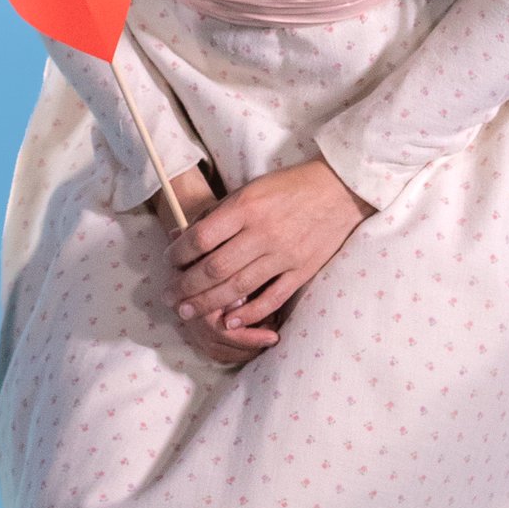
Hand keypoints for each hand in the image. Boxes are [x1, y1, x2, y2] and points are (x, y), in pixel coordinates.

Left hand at [165, 156, 366, 356]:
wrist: (339, 189)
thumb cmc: (290, 186)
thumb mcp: (250, 189)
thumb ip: (219, 213)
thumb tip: (182, 234)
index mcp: (247, 208)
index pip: (201, 238)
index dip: (179, 254)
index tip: (169, 261)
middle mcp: (263, 233)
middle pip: (215, 268)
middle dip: (186, 286)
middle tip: (169, 297)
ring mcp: (284, 255)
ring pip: (238, 287)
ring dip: (208, 303)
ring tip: (188, 312)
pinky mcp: (302, 270)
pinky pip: (272, 298)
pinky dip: (250, 313)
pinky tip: (230, 321)